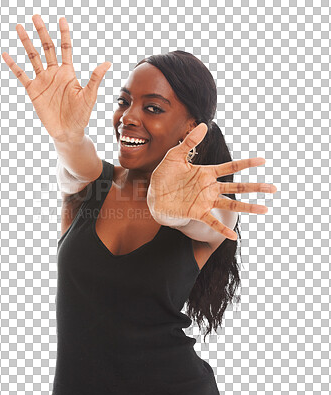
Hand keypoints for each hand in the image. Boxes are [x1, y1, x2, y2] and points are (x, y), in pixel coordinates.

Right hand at [2, 14, 110, 141]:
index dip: (64, 34)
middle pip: (47, 48)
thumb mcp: (89, 96)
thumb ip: (95, 79)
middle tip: (35, 17)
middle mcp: (55, 73)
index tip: (61, 19)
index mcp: (68, 73)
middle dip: (42, 32)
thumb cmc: (81, 115)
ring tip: (20, 27)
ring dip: (26, 43)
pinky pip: (21, 75)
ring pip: (33, 57)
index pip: (65, 49)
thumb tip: (107, 63)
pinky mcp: (34, 91)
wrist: (68, 132)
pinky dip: (13, 65)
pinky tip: (6, 54)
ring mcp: (43, 81)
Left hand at [146, 123, 277, 240]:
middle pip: (237, 187)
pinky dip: (221, 229)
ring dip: (248, 207)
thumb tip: (204, 125)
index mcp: (206, 173)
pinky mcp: (196, 213)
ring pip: (230, 205)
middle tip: (273, 188)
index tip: (263, 161)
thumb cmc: (164, 175)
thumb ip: (189, 142)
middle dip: (255, 187)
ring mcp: (205, 201)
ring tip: (265, 209)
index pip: (230, 167)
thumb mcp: (174, 156)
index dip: (246, 164)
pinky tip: (233, 236)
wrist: (153, 196)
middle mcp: (209, 188)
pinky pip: (212, 221)